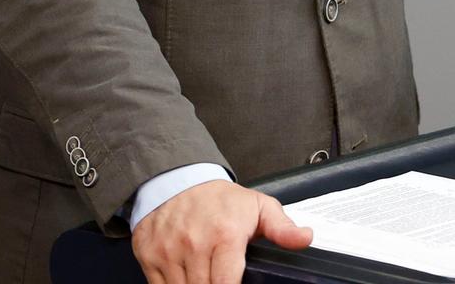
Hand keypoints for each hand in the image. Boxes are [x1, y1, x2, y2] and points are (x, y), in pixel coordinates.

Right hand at [130, 178, 311, 283]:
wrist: (175, 179)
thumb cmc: (219, 199)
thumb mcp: (257, 206)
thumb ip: (282, 227)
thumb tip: (305, 238)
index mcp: (226, 235)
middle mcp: (195, 244)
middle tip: (220, 278)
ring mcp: (169, 251)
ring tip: (205, 276)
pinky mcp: (149, 256)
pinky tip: (185, 277)